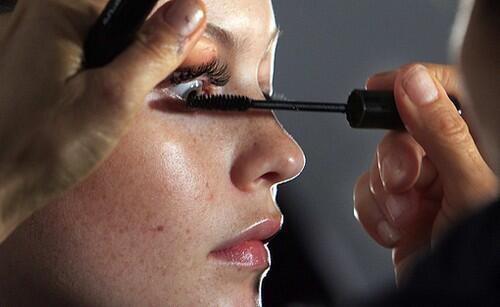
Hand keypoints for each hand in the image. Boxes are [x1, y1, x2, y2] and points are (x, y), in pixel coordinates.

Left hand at [0, 0, 206, 241]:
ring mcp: (31, 38)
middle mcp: (40, 14)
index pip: (135, 5)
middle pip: (119, 20)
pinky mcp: (30, 60)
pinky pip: (80, 52)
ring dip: (133, 58)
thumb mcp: (114, 97)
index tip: (196, 53)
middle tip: (180, 74)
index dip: (172, 30)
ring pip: (101, 36)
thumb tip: (190, 11)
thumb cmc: (43, 145)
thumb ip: (154, 50)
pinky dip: (106, 67)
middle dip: (155, 45)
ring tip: (152, 86)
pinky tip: (116, 90)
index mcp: (58, 10)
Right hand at [353, 63, 498, 283]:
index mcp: (479, 145)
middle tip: (404, 181)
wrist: (456, 302)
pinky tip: (395, 231)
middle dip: (394, 159)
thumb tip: (414, 82)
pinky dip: (372, 213)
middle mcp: (448, 161)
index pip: (446, 92)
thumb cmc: (483, 250)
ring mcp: (421, 186)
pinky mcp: (396, 209)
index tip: (381, 86)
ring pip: (378, 163)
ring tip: (406, 218)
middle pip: (401, 130)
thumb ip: (442, 132)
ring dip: (383, 194)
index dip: (412, 84)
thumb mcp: (470, 187)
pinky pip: (366, 193)